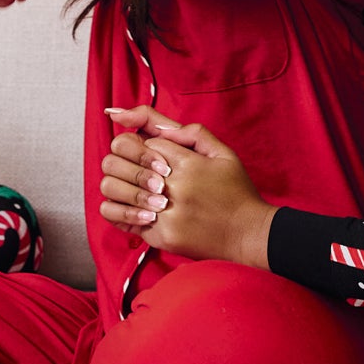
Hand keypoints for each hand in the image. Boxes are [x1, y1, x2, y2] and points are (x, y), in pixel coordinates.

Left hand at [99, 106, 275, 269]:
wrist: (249, 234)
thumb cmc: (236, 191)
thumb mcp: (222, 153)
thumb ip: (191, 133)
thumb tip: (157, 126)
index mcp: (189, 163)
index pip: (146, 142)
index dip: (147, 147)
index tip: (156, 157)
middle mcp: (175, 188)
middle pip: (122, 161)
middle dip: (126, 162)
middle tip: (140, 171)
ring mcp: (166, 214)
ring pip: (115, 188)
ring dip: (122, 185)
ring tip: (137, 190)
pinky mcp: (161, 237)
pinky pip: (121, 218)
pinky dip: (122, 210)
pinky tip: (136, 209)